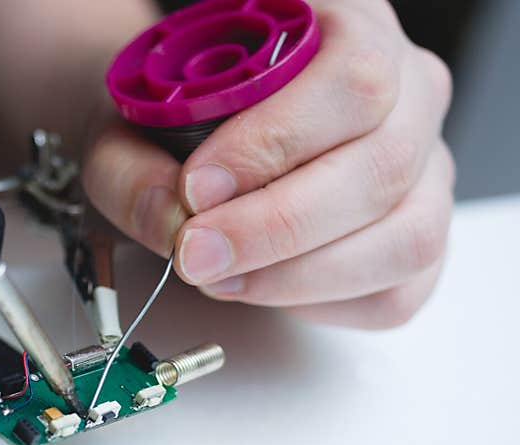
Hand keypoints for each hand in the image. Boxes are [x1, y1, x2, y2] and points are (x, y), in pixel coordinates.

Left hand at [83, 0, 453, 328]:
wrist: (199, 141)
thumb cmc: (181, 121)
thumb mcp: (132, 127)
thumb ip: (133, 171)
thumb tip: (172, 223)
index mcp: (351, 28)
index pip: (350, 82)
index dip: (274, 144)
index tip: (196, 190)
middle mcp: (410, 94)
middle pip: (382, 168)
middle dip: (275, 228)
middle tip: (196, 254)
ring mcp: (426, 169)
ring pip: (405, 238)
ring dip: (300, 276)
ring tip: (221, 278)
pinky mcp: (417, 235)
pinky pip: (395, 294)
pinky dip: (322, 304)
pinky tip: (263, 286)